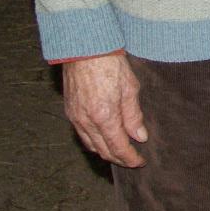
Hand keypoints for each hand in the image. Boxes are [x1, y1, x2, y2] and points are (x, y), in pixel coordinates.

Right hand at [62, 53, 147, 167]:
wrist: (85, 48)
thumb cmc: (110, 64)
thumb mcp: (130, 88)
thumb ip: (134, 116)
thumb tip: (140, 136)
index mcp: (104, 116)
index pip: (118, 147)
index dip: (130, 158)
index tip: (140, 162)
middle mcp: (86, 121)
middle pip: (103, 151)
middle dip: (119, 159)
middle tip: (133, 160)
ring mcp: (75, 117)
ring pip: (90, 145)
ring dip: (105, 152)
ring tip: (120, 152)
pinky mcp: (69, 111)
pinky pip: (82, 134)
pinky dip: (94, 142)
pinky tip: (104, 139)